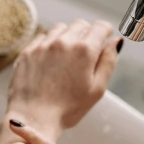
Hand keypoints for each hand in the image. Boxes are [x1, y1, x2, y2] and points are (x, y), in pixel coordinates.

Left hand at [3, 20, 121, 140]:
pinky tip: (50, 60)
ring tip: (67, 57)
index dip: (105, 31)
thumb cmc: (67, 109)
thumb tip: (116, 41)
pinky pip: (42, 38)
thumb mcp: (97, 89)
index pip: (100, 26)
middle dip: (86, 33)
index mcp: (84, 50)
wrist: (33, 118)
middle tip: (85, 52)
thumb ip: (108, 61)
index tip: (105, 36)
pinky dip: (49, 44)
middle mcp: (63, 42)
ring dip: (67, 36)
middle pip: (80, 24)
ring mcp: (42, 46)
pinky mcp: (27, 52)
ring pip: (60, 28)